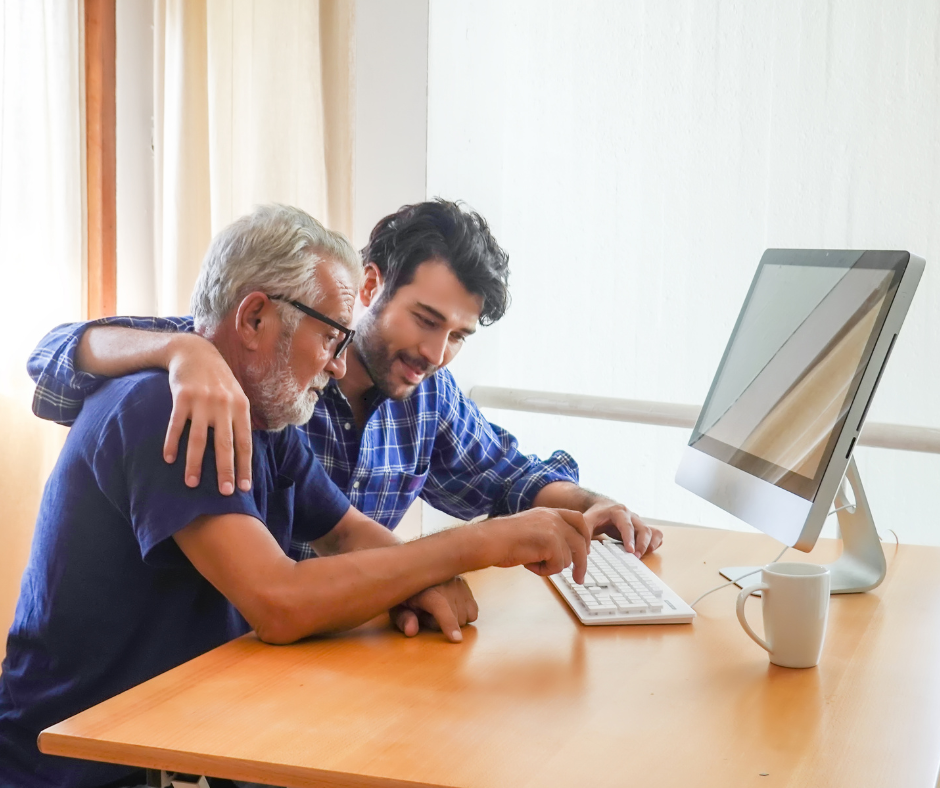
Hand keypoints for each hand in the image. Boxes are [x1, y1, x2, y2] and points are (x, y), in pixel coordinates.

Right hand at [163, 334, 252, 494]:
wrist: (194, 352)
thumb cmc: (218, 380)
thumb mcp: (236, 396)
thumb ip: (240, 420)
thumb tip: (245, 452)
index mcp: (241, 407)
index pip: (244, 442)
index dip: (245, 466)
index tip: (245, 487)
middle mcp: (224, 405)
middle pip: (225, 444)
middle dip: (225, 470)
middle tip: (225, 493)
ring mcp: (202, 401)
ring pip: (199, 439)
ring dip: (194, 464)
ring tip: (191, 484)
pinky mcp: (182, 397)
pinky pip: (175, 425)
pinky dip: (172, 443)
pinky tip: (169, 459)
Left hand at [391, 576, 478, 642]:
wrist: (416, 570)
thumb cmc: (405, 594)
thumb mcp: (397, 607)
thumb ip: (403, 620)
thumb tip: (411, 631)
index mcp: (428, 589)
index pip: (442, 608)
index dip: (449, 624)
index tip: (456, 639)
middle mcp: (447, 584)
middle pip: (456, 618)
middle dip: (442, 625)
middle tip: (426, 616)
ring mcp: (458, 583)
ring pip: (466, 616)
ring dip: (454, 620)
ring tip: (438, 611)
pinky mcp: (466, 585)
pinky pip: (474, 611)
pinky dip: (465, 615)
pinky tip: (450, 609)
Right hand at [486, 508, 591, 583]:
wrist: (490, 541)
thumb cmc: (503, 539)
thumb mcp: (531, 528)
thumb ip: (549, 533)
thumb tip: (566, 553)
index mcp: (549, 512)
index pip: (578, 519)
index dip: (585, 536)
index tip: (587, 550)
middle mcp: (554, 518)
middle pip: (581, 542)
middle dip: (582, 563)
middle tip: (579, 579)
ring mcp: (554, 530)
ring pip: (568, 559)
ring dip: (551, 566)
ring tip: (531, 561)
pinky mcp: (552, 543)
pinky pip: (557, 566)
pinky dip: (543, 571)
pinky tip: (528, 564)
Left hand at [584, 502, 661, 557]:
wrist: (603, 506)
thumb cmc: (596, 515)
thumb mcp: (587, 521)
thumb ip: (584, 533)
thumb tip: (585, 552)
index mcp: (618, 512)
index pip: (626, 525)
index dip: (629, 538)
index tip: (630, 551)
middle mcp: (631, 516)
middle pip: (643, 529)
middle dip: (642, 544)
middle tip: (636, 557)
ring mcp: (639, 522)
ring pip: (651, 532)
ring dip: (649, 545)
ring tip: (641, 556)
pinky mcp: (642, 528)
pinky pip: (655, 534)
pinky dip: (655, 543)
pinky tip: (648, 551)